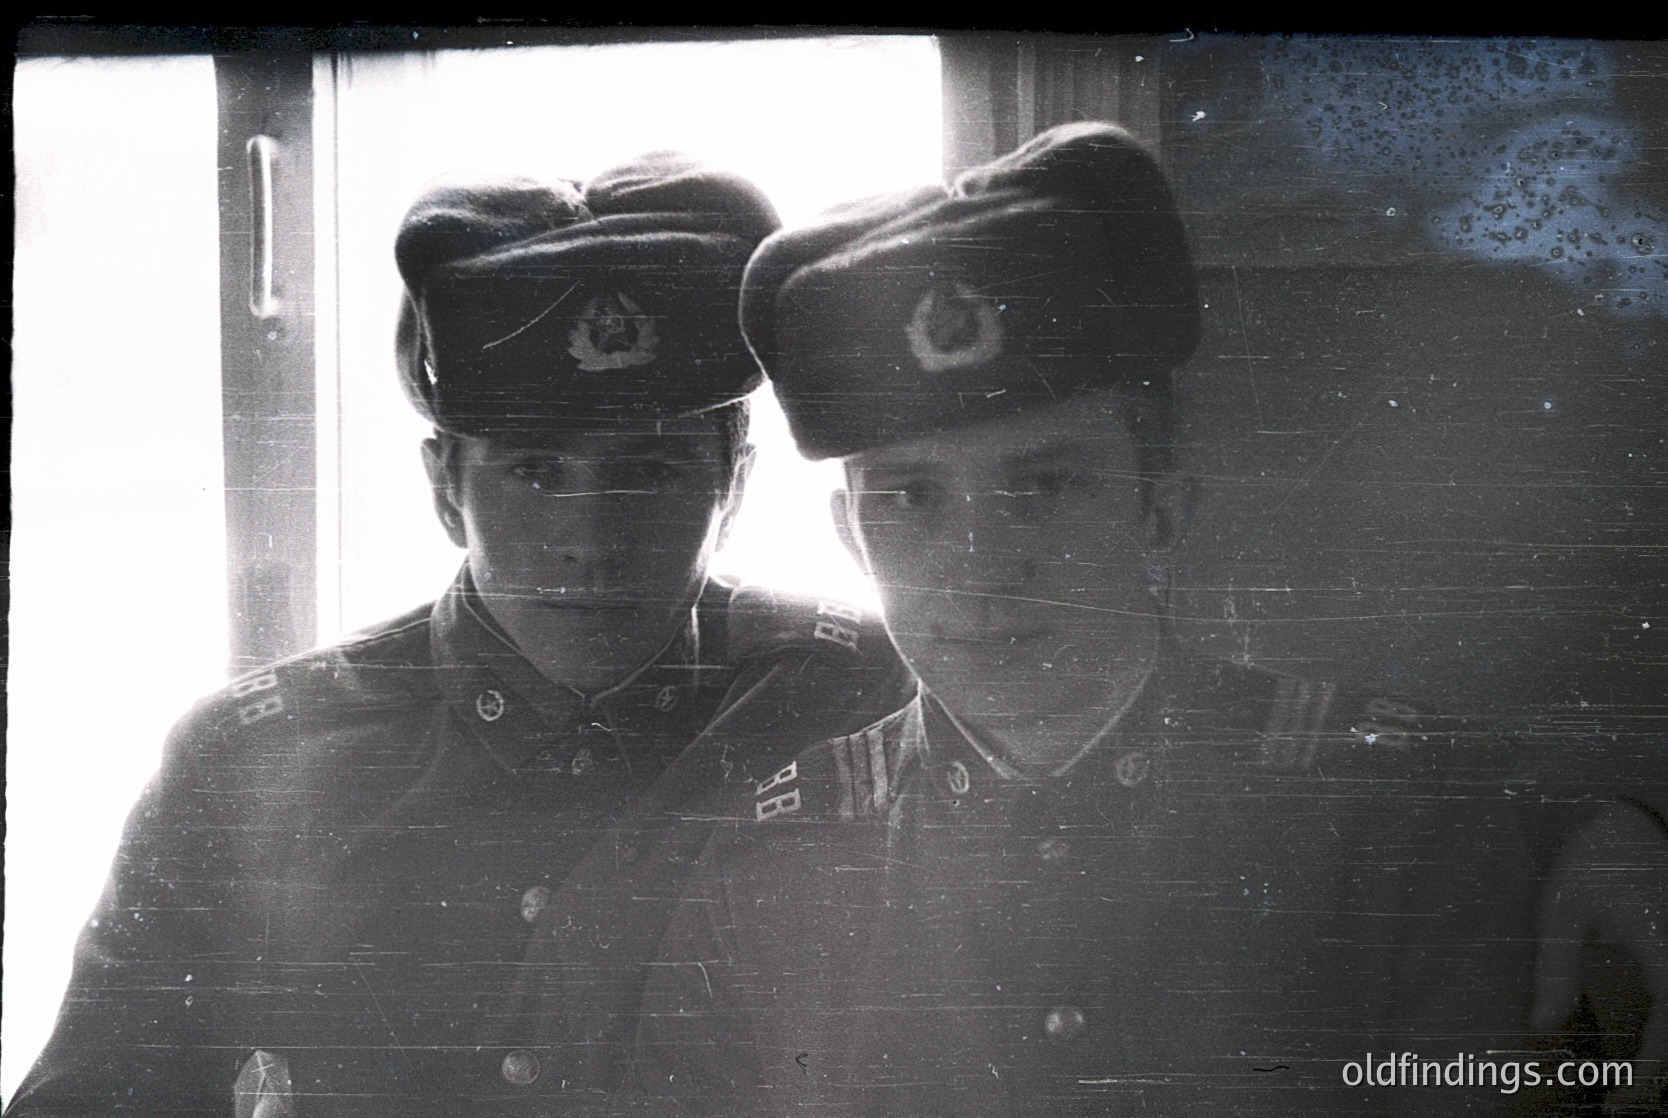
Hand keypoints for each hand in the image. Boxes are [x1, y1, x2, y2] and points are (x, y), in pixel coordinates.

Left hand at [1532, 801, 1667, 1111]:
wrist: (1625, 816)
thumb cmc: (1590, 858)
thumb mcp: (1561, 912)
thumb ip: (1554, 969)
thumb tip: (1540, 1025)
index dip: (1647, 1078)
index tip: (1619, 1103)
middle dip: (1665, 1073)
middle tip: (1626, 1101)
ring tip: (1638, 1081)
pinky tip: (1654, 1044)